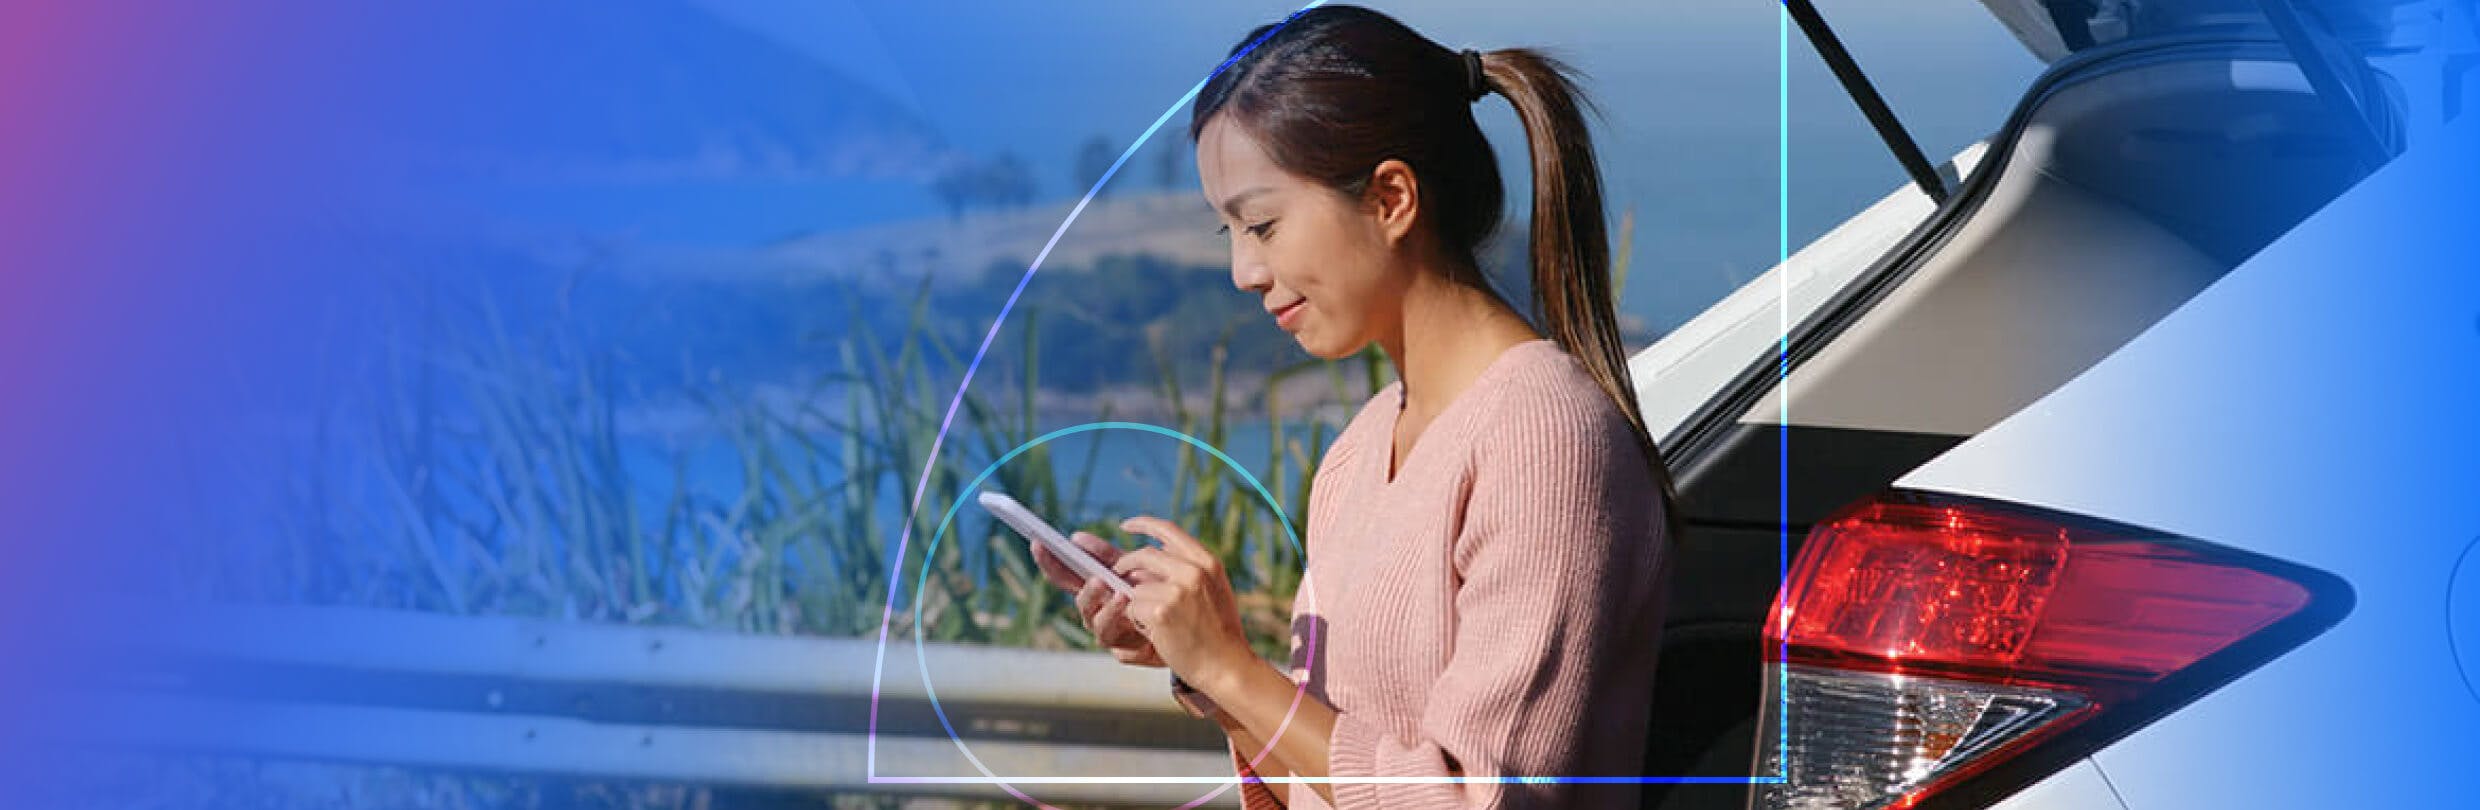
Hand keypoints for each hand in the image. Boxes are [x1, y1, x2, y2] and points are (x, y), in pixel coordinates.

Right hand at [1029, 530, 1162, 667]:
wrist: (1181, 622)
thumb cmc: (1153, 592)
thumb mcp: (1131, 568)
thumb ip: (1105, 556)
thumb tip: (1075, 538)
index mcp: (1093, 589)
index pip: (1065, 574)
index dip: (1049, 561)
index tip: (1038, 542)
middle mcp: (1095, 611)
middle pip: (1079, 600)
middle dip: (1084, 588)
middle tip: (1096, 578)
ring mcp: (1108, 632)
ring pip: (1097, 622)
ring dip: (1106, 608)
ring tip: (1121, 595)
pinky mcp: (1124, 652)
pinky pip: (1119, 644)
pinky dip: (1126, 629)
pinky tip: (1135, 618)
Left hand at [1112, 516, 1254, 690]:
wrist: (1226, 666)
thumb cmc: (1219, 632)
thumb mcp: (1215, 589)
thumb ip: (1191, 568)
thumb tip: (1158, 551)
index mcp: (1207, 562)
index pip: (1168, 530)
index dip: (1143, 524)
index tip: (1126, 525)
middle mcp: (1193, 571)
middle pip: (1144, 555)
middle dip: (1125, 564)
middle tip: (1117, 572)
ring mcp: (1176, 590)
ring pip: (1136, 587)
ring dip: (1138, 604)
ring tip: (1158, 623)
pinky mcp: (1160, 612)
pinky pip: (1133, 608)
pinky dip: (1137, 621)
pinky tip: (1157, 633)